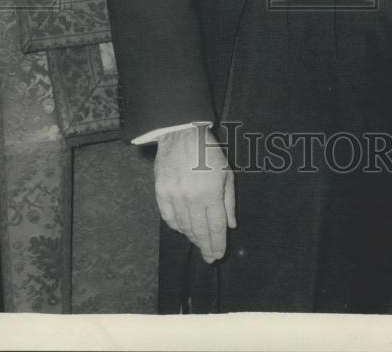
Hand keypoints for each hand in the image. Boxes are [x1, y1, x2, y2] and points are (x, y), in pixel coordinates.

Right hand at [154, 126, 236, 262]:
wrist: (181, 134)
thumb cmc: (208, 152)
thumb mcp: (227, 173)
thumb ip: (229, 201)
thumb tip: (230, 225)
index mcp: (211, 192)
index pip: (215, 227)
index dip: (217, 244)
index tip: (218, 255)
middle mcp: (192, 198)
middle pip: (200, 230)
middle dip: (205, 246)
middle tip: (209, 258)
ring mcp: (174, 196)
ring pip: (184, 226)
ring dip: (192, 237)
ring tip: (199, 244)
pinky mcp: (161, 192)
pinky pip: (168, 217)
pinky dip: (176, 226)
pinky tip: (183, 229)